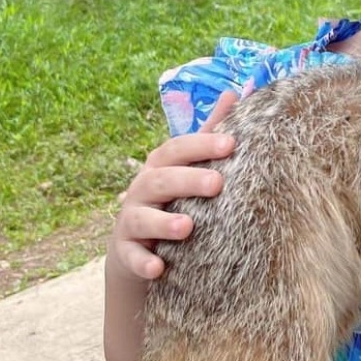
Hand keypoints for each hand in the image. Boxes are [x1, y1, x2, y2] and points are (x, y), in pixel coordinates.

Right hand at [108, 89, 238, 281]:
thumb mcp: (188, 167)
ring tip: (187, 226)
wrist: (137, 248)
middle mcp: (143, 190)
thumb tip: (233, 91)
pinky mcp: (126, 252)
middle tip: (217, 183)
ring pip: (142, 218)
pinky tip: (159, 269)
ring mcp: (131, 221)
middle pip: (161, 180)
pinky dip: (143, 263)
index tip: (232, 144)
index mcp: (161, 167)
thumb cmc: (173, 199)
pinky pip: (132, 257)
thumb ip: (208, 133)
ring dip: (163, 222)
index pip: (178, 149)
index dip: (202, 145)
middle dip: (188, 180)